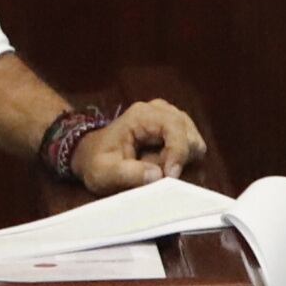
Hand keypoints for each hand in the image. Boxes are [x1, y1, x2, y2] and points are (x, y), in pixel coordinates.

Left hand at [71, 98, 205, 192]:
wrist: (92, 156)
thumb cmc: (97, 162)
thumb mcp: (103, 172)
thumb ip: (127, 174)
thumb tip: (158, 175)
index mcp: (142, 115)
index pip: (173, 127)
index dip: (178, 152)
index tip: (171, 175)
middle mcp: (159, 110)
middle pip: (188, 134)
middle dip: (179, 158)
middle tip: (160, 173)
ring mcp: (169, 118)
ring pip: (193, 141)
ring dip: (181, 160)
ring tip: (157, 168)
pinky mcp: (175, 130)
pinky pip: (190, 146)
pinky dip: (182, 160)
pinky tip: (163, 165)